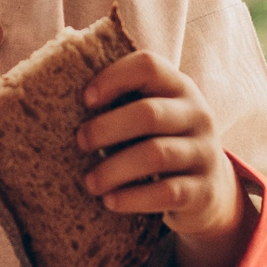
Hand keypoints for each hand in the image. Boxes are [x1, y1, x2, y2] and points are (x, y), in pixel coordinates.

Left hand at [80, 52, 248, 261]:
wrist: (209, 190)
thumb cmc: (161, 143)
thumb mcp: (152, 116)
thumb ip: (122, 102)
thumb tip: (57, 98)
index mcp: (178, 87)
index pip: (149, 66)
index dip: (113, 77)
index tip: (85, 99)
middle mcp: (197, 115)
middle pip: (148, 113)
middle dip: (106, 128)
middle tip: (80, 142)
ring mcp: (204, 153)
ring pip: (155, 154)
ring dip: (113, 169)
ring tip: (90, 182)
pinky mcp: (203, 190)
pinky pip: (166, 192)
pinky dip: (133, 198)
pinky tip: (110, 201)